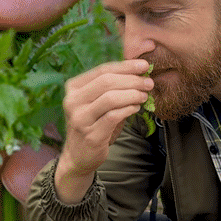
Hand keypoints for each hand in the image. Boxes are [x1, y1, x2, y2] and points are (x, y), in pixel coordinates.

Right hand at [54, 60, 152, 202]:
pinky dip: (128, 109)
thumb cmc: (92, 124)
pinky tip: (136, 108)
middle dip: (132, 80)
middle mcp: (72, 102)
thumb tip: (138, 71)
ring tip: (144, 96)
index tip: (144, 65)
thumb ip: (111, 87)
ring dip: (132, 94)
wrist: (78, 155)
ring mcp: (80, 119)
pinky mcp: (91, 135)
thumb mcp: (96, 102)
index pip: (102, 70)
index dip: (125, 66)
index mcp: (73, 89)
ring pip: (110, 98)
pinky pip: (113, 116)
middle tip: (148, 83)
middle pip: (106, 82)